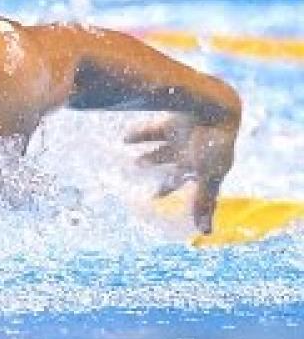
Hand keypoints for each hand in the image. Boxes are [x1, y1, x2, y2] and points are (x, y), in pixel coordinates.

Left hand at [125, 113, 237, 233]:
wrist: (214, 104)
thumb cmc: (213, 143)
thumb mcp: (207, 175)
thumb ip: (203, 202)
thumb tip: (206, 234)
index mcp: (205, 166)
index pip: (186, 182)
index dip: (170, 189)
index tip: (154, 197)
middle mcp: (194, 151)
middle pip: (173, 163)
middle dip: (159, 169)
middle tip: (139, 170)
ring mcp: (185, 135)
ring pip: (164, 146)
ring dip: (149, 153)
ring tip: (131, 156)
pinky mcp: (174, 119)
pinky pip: (154, 129)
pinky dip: (139, 134)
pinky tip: (124, 138)